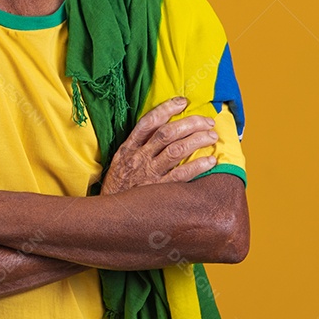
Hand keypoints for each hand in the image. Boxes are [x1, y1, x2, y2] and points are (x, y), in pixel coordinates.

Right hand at [99, 96, 218, 195]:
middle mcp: (138, 158)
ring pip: (176, 150)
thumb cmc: (118, 188)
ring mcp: (148, 173)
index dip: (166, 109)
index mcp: (128, 148)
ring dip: (197, 140)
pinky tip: (210, 161)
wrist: (107, 215)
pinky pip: (181, 175)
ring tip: (212, 136)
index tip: (183, 102)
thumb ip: (136, 148)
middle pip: (167, 133)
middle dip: (190, 123)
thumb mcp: (119, 163)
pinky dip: (198, 166)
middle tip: (207, 121)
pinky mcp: (158, 191)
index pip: (148, 122)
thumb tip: (161, 132)